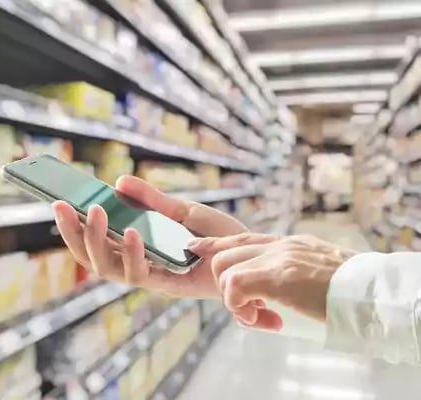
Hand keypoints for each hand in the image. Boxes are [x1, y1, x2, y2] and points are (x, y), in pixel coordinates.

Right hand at [52, 175, 246, 297]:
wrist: (254, 255)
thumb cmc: (219, 235)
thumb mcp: (182, 209)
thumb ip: (151, 199)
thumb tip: (119, 182)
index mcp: (137, 248)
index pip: (97, 241)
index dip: (74, 226)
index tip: (58, 201)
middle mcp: (139, 265)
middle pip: (93, 258)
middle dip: (73, 234)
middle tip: (60, 206)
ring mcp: (152, 277)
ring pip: (108, 269)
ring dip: (95, 241)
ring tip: (93, 212)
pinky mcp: (169, 285)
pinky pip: (141, 274)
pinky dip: (132, 253)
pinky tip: (132, 231)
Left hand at [189, 233, 355, 330]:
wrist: (369, 292)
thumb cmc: (347, 288)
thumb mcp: (315, 270)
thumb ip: (291, 270)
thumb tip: (275, 287)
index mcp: (287, 244)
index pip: (242, 238)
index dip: (214, 243)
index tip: (194, 246)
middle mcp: (278, 246)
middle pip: (225, 256)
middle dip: (228, 287)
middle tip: (253, 309)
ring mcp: (276, 258)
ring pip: (226, 273)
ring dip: (236, 303)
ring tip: (263, 317)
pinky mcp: (276, 276)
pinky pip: (235, 288)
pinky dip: (242, 310)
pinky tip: (266, 321)